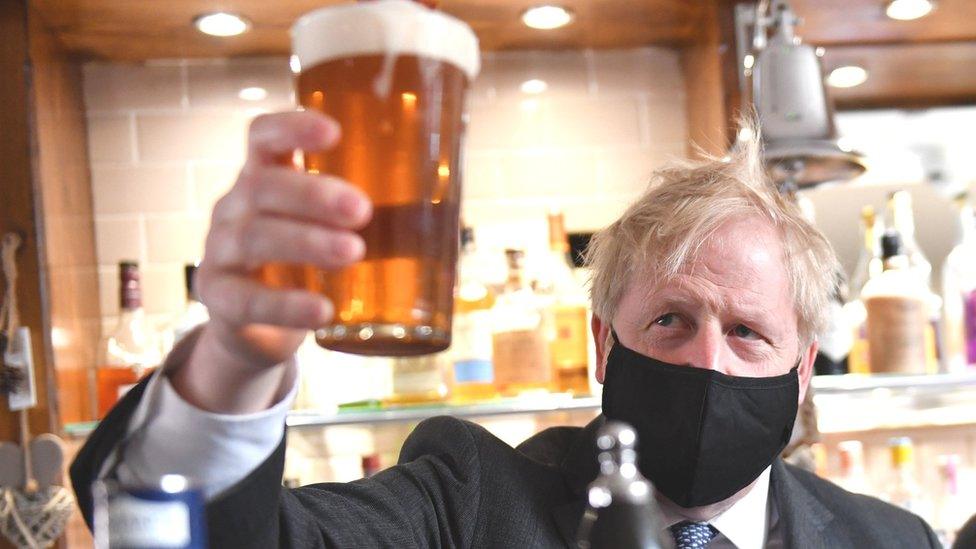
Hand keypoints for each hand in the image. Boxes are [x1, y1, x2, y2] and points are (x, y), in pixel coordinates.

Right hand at [173, 111, 371, 412]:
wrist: (256, 329)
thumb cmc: (302, 264)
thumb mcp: (325, 231)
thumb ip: (366, 216)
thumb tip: (448, 208)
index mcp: (263, 177)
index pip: (263, 137)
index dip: (291, 127)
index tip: (333, 132)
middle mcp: (234, 207)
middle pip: (262, 186)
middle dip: (312, 194)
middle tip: (361, 210)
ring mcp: (219, 252)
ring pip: (253, 238)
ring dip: (306, 242)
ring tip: (352, 253)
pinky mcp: (219, 299)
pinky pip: (246, 299)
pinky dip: (286, 304)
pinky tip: (322, 310)